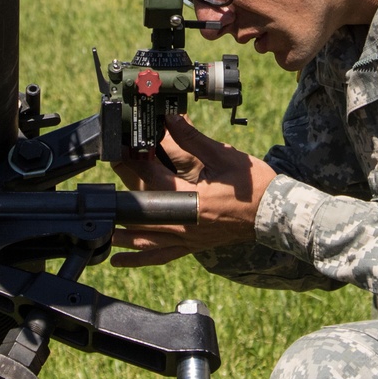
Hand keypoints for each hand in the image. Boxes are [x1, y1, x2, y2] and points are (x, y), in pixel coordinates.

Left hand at [110, 114, 276, 266]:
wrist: (274, 213)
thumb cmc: (252, 186)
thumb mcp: (221, 155)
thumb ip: (191, 139)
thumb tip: (170, 119)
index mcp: (190, 200)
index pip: (152, 181)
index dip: (134, 163)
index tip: (123, 149)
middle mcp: (184, 224)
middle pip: (144, 208)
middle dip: (125, 188)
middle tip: (114, 169)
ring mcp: (187, 239)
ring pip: (145, 239)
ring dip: (123, 228)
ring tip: (103, 220)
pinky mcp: (192, 246)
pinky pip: (161, 256)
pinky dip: (140, 258)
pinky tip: (121, 260)